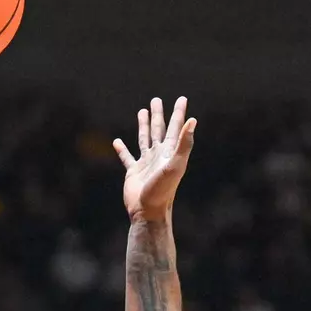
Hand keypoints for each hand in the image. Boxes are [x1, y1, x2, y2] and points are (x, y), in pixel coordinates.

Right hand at [114, 95, 195, 222]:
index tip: (182, 99)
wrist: (148, 212)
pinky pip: (127, 157)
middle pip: (159, 130)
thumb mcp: (175, 165)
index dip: (179, 113)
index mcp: (170, 152)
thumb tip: (193, 120)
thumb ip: (184, 143)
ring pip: (144, 139)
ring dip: (143, 126)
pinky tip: (117, 142)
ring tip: (141, 112)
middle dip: (158, 115)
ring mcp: (146, 163)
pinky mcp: (133, 172)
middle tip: (156, 100)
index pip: (175, 128)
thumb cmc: (163, 190)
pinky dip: (122, 149)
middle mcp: (159, 155)